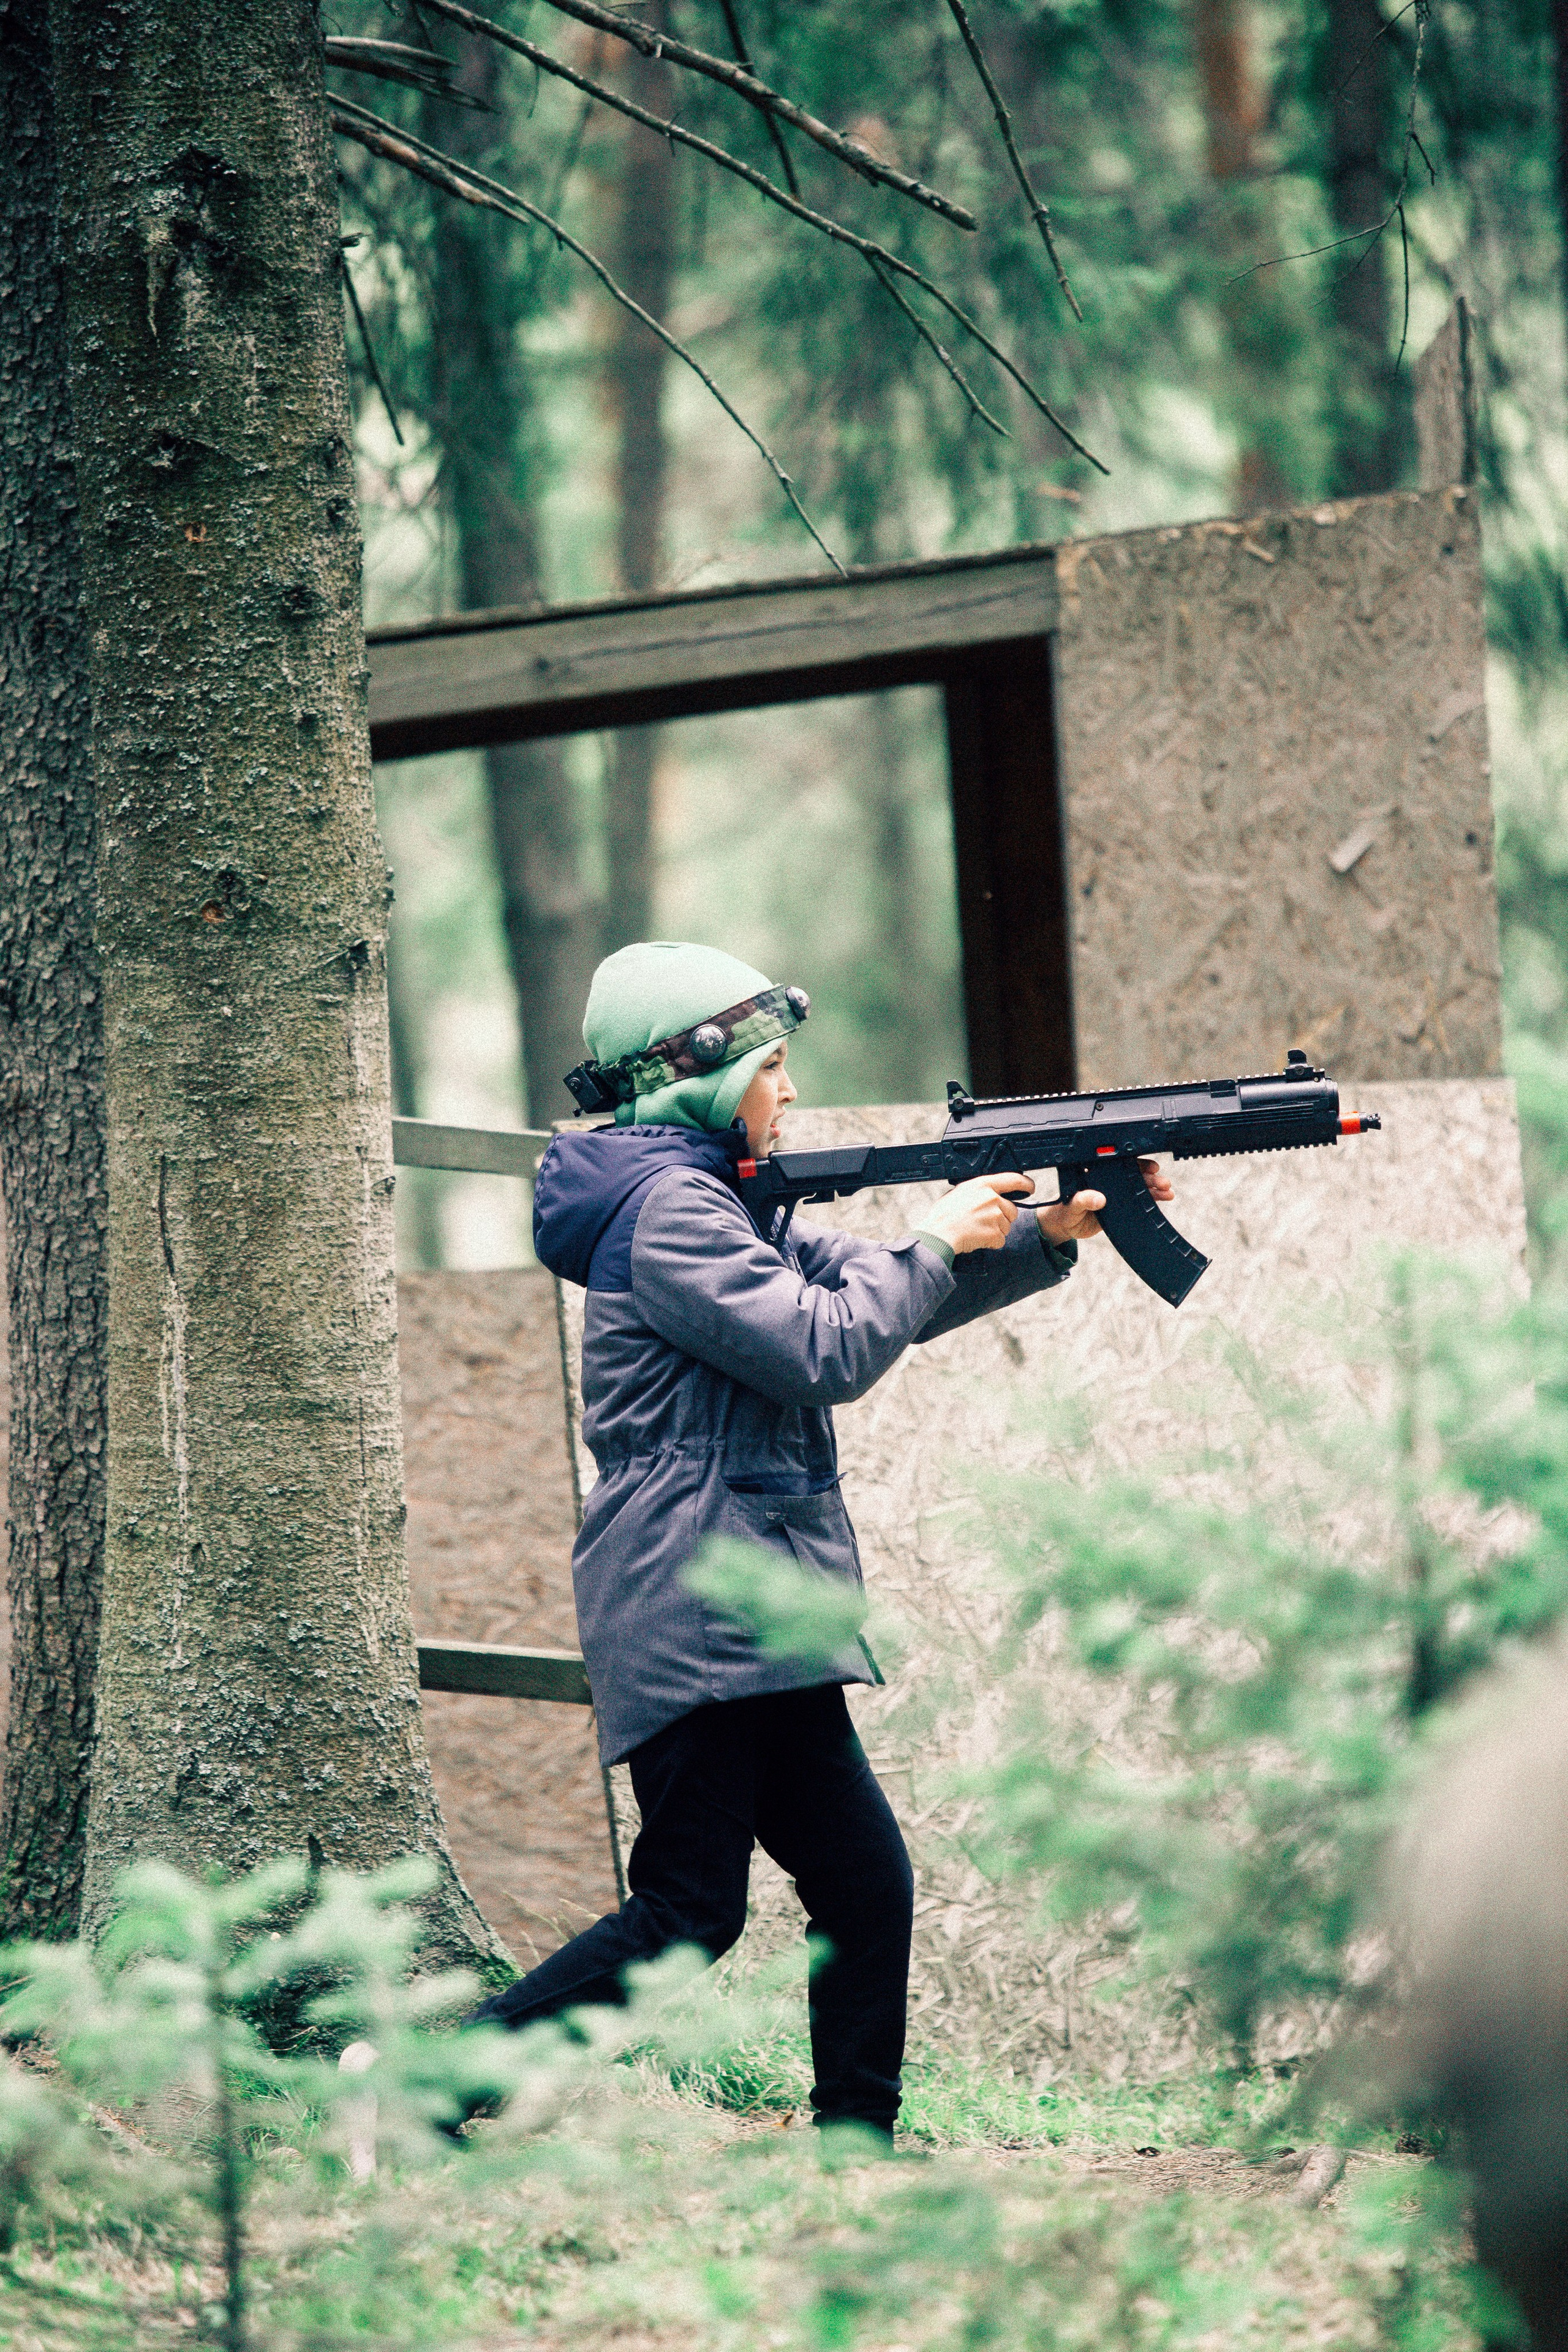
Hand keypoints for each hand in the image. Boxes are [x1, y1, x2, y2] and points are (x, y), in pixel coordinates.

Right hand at [916, 1173, 1032, 1255]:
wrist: (938, 1234)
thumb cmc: (943, 1215)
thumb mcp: (958, 1193)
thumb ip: (976, 1192)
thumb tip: (985, 1194)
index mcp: (982, 1185)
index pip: (1012, 1179)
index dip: (1025, 1183)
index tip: (1030, 1187)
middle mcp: (992, 1198)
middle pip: (1012, 1210)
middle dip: (1002, 1217)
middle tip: (984, 1222)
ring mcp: (995, 1216)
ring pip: (1006, 1226)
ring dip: (995, 1230)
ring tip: (976, 1230)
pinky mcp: (995, 1233)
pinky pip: (1000, 1240)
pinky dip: (991, 1242)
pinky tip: (977, 1239)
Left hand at [1035, 1157, 1172, 1245]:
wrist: (1065, 1226)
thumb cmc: (1064, 1211)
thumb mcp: (1071, 1205)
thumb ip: (1082, 1200)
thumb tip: (1098, 1198)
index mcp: (1096, 1173)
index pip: (1119, 1163)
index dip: (1136, 1163)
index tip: (1150, 1167)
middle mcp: (1108, 1180)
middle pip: (1133, 1173)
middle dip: (1150, 1176)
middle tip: (1162, 1181)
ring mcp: (1116, 1193)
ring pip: (1139, 1186)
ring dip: (1154, 1187)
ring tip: (1167, 1191)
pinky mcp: (1120, 1206)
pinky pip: (1138, 1201)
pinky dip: (1151, 1199)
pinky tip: (1163, 1198)